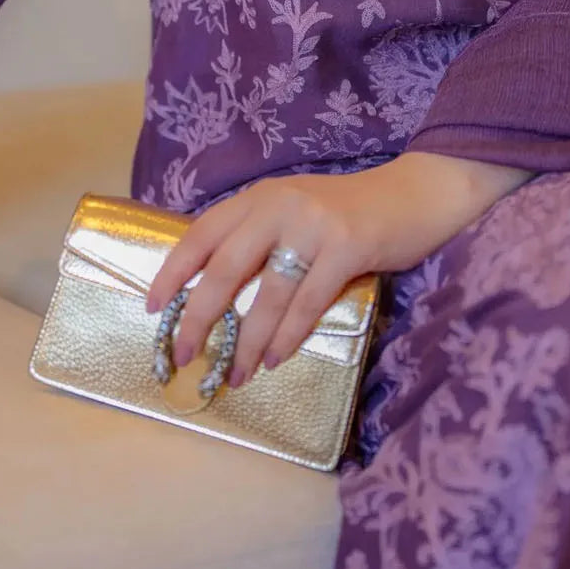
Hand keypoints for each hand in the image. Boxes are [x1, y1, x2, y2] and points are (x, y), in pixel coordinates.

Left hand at [144, 151, 530, 388]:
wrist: (416, 195)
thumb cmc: (350, 212)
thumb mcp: (296, 211)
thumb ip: (260, 236)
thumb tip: (214, 293)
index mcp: (261, 196)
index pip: (202, 233)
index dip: (173, 272)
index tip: (153, 308)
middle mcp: (280, 205)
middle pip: (225, 268)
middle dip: (199, 317)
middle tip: (184, 354)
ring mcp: (314, 225)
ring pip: (268, 294)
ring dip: (247, 341)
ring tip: (236, 374)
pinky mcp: (348, 246)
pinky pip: (308, 302)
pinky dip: (288, 336)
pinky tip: (274, 359)